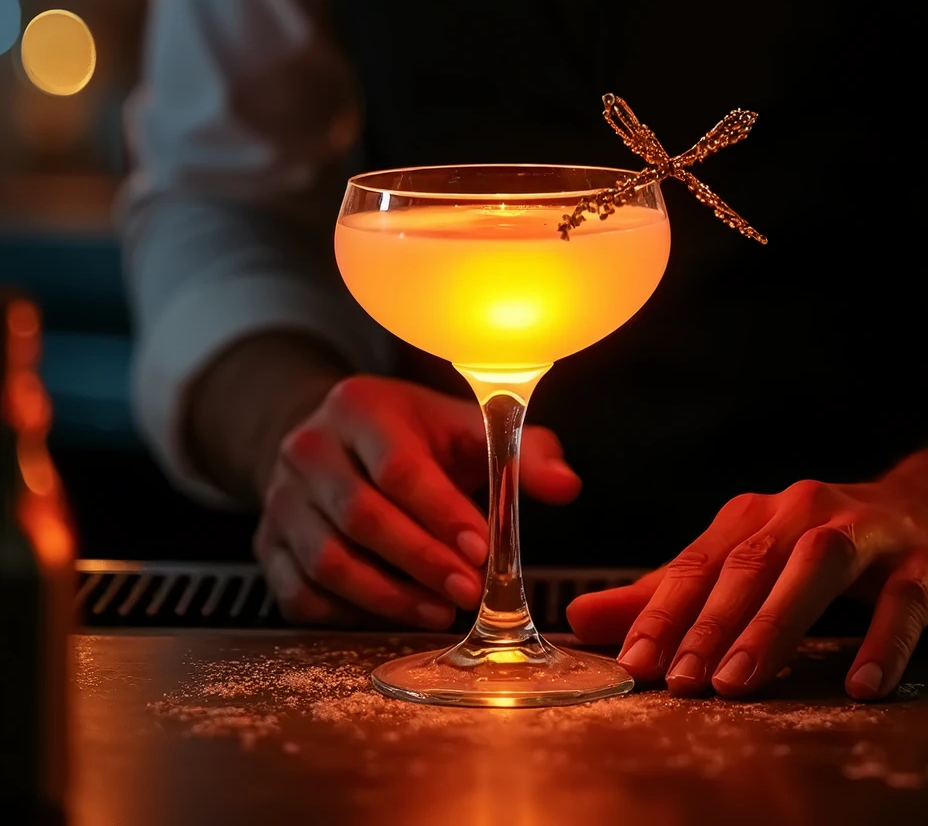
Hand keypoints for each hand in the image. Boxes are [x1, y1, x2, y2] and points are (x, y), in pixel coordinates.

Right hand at [254, 375, 580, 624]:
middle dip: (422, 562)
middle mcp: (309, 448)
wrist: (332, 442)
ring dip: (389, 596)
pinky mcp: (267, 545)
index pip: (399, 466)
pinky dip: (348, 614)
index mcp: (358, 407)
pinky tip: (393, 616)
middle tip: (469, 591)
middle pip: (362, 517)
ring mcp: (281, 500)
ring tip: (440, 610)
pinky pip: (300, 593)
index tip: (483, 549)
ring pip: (328, 561)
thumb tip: (565, 483)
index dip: (443, 514)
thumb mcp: (461, 428)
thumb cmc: (409, 438)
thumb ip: (518, 452)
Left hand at [568, 467, 927, 700]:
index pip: (700, 563)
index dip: (663, 610)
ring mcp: (869, 533)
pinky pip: (902, 601)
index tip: (633, 662)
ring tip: (741, 682)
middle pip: (751, 563)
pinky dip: (881, 641)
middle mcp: (806, 512)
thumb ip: (671, 593)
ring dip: (775, 624)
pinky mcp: (924, 563)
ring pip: (817, 568)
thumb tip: (579, 615)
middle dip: (710, 623)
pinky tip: (861, 685)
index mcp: (757, 515)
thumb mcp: (749, 563)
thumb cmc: (830, 549)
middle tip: (679, 680)